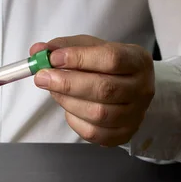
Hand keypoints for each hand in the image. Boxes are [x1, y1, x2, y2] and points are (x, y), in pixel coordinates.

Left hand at [30, 35, 154, 146]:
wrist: (129, 88)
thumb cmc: (106, 66)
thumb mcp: (90, 48)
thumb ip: (64, 47)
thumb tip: (38, 51)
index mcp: (137, 61)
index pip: (111, 59)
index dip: (79, 58)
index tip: (53, 58)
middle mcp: (142, 88)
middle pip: (104, 89)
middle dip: (67, 83)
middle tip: (42, 77)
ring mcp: (135, 114)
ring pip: (97, 114)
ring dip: (68, 101)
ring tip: (54, 91)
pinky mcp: (124, 134)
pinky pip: (93, 132)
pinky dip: (74, 120)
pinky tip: (69, 108)